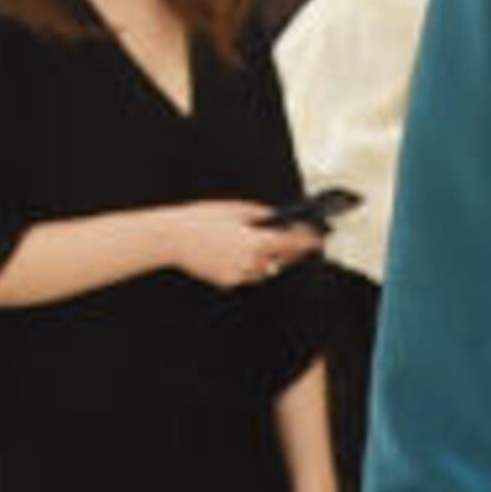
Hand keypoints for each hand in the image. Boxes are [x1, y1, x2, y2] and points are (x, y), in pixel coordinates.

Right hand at [164, 196, 326, 291]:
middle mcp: (249, 262)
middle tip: (305, 242)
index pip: (291, 243)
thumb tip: (276, 218)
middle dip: (293, 250)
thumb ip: (260, 214)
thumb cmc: (201, 219)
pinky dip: (251, 266)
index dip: (308, 240)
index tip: (319, 238)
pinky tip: (250, 255)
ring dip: (272, 259)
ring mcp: (238, 275)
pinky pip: (247, 275)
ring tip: (280, 248)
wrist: (171, 238)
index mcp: (254, 242)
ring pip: (265, 270)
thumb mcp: (234, 209)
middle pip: (282, 259)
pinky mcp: (226, 282)